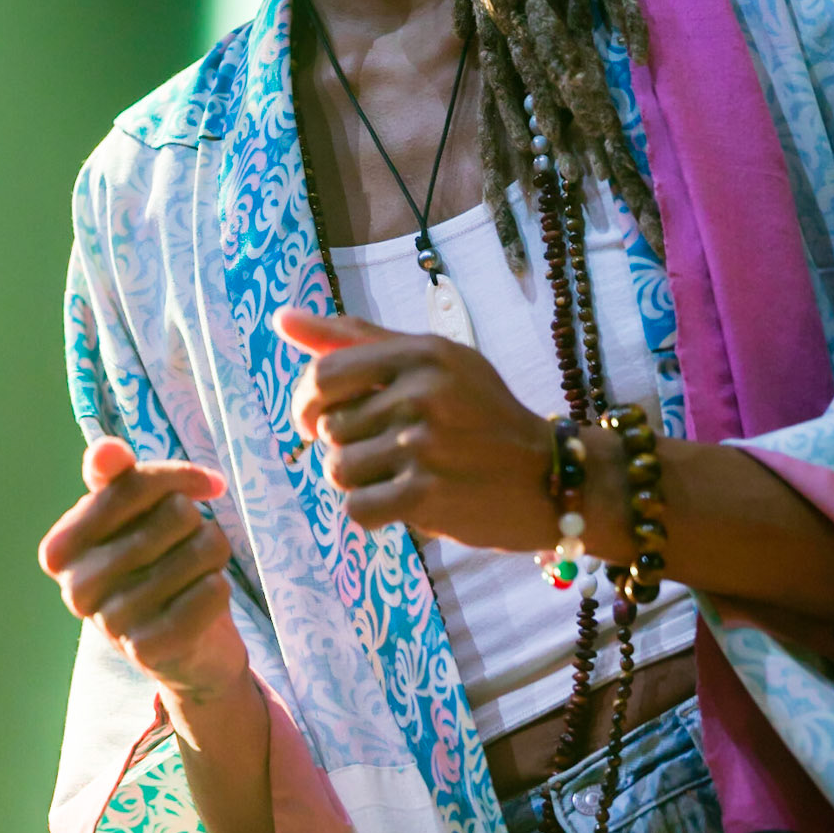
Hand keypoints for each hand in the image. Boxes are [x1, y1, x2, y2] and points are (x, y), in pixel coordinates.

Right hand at [38, 437, 247, 700]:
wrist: (182, 649)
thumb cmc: (153, 566)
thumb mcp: (132, 517)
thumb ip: (117, 479)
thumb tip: (104, 451)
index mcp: (60, 549)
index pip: (130, 484)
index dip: (178, 478)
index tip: (205, 485)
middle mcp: (76, 589)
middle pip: (174, 514)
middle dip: (196, 522)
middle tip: (189, 544)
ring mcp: (111, 624)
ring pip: (200, 551)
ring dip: (213, 554)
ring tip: (198, 571)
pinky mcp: (150, 651)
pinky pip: (211, 592)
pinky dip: (219, 587)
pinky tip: (203, 599)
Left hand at [276, 306, 555, 551]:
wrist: (551, 478)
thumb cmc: (482, 414)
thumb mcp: (432, 360)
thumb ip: (356, 339)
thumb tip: (282, 320)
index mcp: (422, 353)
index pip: (324, 375)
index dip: (307, 402)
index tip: (318, 419)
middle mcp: (422, 393)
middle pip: (328, 428)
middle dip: (346, 446)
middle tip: (387, 452)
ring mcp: (423, 446)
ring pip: (337, 470)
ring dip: (359, 481)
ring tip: (399, 475)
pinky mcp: (425, 497)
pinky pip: (357, 508)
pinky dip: (373, 511)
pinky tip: (405, 502)